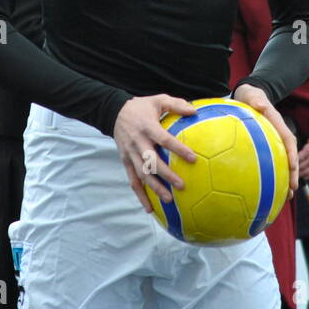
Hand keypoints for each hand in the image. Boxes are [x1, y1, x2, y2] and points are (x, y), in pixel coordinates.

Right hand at [113, 94, 197, 211]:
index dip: (178, 149)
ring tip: (169, 200)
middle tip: (182, 185)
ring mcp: (130, 153)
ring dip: (154, 188)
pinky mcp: (125, 161)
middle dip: (166, 174)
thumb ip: (176, 104)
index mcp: (147, 127)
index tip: (193, 158)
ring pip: (141, 174)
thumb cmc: (141, 107)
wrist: (113, 112)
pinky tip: (150, 209)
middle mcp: (137, 142)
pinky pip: (132, 181)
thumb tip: (195, 111)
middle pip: (151, 161)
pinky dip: (140, 196)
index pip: (163, 140)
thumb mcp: (158, 100)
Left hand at [233, 83, 299, 197]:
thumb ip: (257, 100)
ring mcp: (273, 142)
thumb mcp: (253, 96)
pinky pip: (272, 162)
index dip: (292, 154)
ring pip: (282, 162)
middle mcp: (278, 135)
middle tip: (293, 190)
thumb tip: (260, 104)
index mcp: (277, 124)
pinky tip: (268, 190)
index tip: (294, 166)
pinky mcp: (266, 147)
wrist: (248, 96)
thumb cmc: (249, 96)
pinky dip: (273, 176)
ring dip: (285, 178)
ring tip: (286, 196)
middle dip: (293, 173)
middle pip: (289, 155)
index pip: (288, 140)